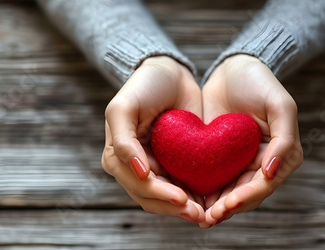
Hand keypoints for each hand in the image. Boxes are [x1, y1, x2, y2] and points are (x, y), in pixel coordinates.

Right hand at [102, 56, 204, 222]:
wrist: (169, 72)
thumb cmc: (143, 86)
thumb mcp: (123, 108)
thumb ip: (123, 142)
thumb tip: (138, 172)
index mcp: (116, 157)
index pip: (137, 184)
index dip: (159, 195)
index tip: (182, 198)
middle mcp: (133, 167)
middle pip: (150, 198)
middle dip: (173, 208)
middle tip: (198, 214)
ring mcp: (153, 168)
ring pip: (165, 200)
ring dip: (183, 209)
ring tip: (205, 213)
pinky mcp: (173, 165)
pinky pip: (181, 187)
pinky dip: (192, 197)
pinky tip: (208, 201)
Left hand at [199, 55, 302, 227]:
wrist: (232, 68)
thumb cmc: (260, 82)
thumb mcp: (280, 105)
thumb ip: (283, 139)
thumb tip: (271, 172)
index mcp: (281, 156)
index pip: (263, 185)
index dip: (245, 198)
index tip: (227, 205)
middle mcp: (260, 164)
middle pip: (244, 195)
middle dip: (227, 208)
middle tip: (207, 217)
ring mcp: (238, 162)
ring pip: (226, 192)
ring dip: (213, 206)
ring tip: (197, 215)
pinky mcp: (217, 157)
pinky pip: (211, 179)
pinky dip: (201, 191)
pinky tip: (186, 197)